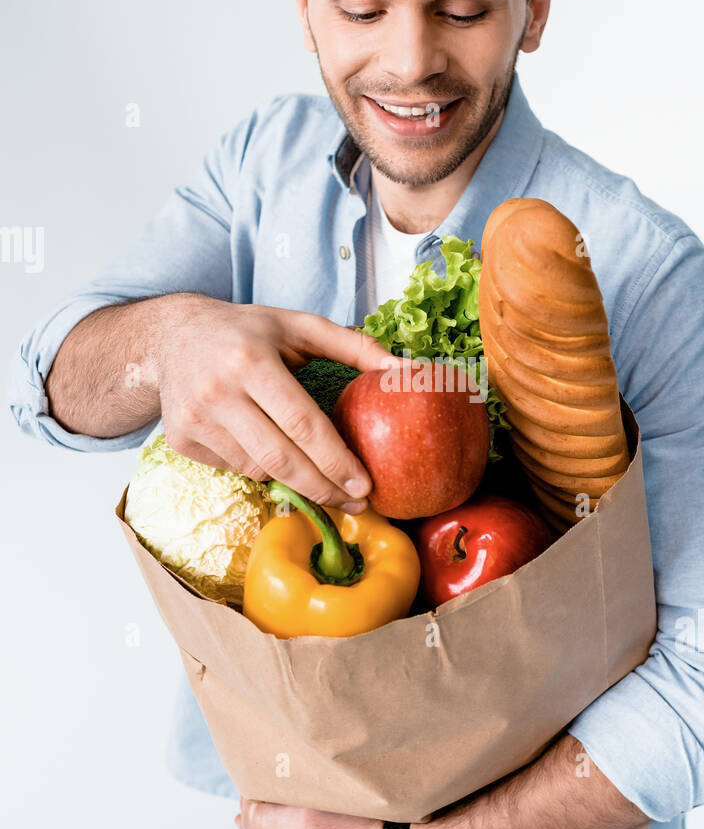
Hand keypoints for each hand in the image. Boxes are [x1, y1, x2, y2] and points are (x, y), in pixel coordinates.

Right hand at [155, 295, 393, 508]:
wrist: (173, 337)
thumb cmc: (247, 331)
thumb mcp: (299, 326)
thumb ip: (354, 346)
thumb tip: (405, 371)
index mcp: (251, 360)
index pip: (302, 423)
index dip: (335, 460)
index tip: (365, 484)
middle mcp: (218, 392)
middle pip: (280, 458)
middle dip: (323, 487)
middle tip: (356, 502)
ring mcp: (195, 420)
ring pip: (258, 469)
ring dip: (293, 477)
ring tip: (319, 476)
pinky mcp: (181, 441)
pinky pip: (234, 468)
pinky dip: (260, 467)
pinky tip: (271, 451)